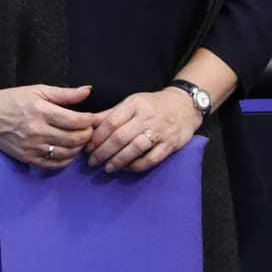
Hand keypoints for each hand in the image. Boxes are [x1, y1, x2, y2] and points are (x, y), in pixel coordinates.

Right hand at [0, 83, 94, 168]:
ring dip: (78, 147)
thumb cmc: (12, 99)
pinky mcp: (27, 158)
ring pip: (67, 153)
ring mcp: (32, 147)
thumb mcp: (37, 90)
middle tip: (88, 130)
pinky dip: (66, 159)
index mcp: (41, 111)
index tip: (92, 118)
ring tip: (78, 139)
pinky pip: (54, 164)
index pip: (76, 121)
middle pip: (75, 139)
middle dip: (87, 135)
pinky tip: (66, 150)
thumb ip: (65, 93)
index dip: (89, 121)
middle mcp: (37, 130)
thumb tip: (88, 90)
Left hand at [85, 88, 199, 173]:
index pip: (111, 122)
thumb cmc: (152, 105)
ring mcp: (160, 131)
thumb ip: (110, 114)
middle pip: (120, 137)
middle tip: (92, 162)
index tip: (87, 148)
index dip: (97, 137)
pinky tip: (127, 168)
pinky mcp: (171, 144)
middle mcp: (147, 117)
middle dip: (103, 152)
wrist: (185, 105)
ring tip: (107, 168)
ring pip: (135, 148)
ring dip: (118, 161)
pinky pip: (151, 159)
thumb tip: (87, 124)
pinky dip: (137, 166)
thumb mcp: (131, 103)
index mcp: (134, 104)